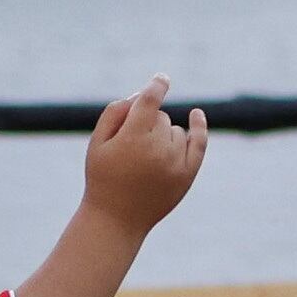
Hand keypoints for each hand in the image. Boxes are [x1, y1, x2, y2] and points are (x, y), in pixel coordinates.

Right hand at [83, 77, 210, 229]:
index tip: (162, 78)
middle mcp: (158, 148)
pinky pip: (198, 142)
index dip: (156, 86)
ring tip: (143, 160)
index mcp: (133, 138)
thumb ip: (115, 113)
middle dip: (146, 124)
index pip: (150, 101)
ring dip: (162, 136)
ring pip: (175, 130)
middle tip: (129, 148)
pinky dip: (199, 127)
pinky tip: (196, 114)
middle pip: (160, 117)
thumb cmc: (103, 176)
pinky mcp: (187, 174)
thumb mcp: (97, 143)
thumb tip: (141, 94)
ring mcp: (176, 161)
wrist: (117, 218)